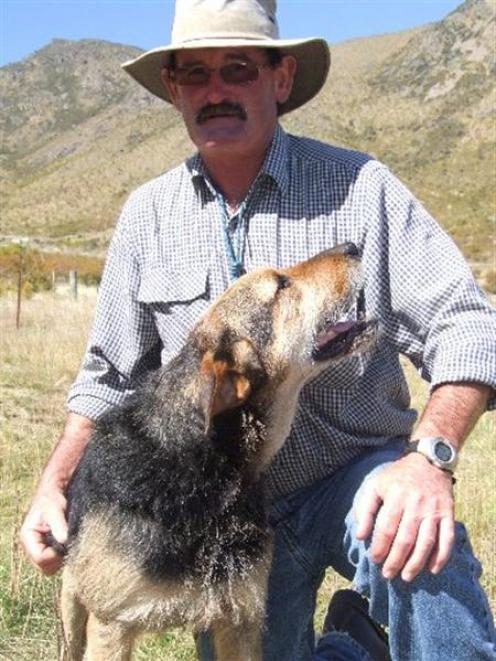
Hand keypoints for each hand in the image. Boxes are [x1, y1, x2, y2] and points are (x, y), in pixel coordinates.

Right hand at [19, 488, 67, 574]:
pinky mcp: (49, 549)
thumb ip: (58, 525)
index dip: (54, 555)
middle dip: (58, 559)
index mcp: (28, 537)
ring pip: (51, 567)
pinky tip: (69, 544)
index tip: (66, 544)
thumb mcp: (54, 509)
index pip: (40, 559)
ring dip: (61, 558)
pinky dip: (63, 556)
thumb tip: (64, 540)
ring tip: (69, 543)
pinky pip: (56, 561)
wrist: (55, 494)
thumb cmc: (52, 500)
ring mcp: (40, 549)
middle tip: (69, 545)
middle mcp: (32, 547)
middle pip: (45, 567)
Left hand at [354, 453, 454, 581]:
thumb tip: (360, 536)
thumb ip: (365, 509)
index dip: (380, 547)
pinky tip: (433, 569)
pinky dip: (441, 556)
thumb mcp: (375, 485)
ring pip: (426, 542)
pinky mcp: (448, 513)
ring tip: (406, 577)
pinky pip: (447, 538)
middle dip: (396, 560)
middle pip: (405, 539)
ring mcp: (434, 510)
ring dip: (416, 563)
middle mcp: (416, 504)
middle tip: (388, 574)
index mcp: (396, 497)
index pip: (387, 528)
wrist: (428, 462)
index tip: (374, 559)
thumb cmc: (397, 477)